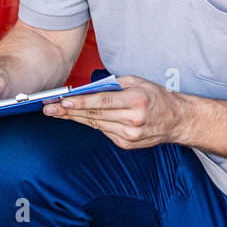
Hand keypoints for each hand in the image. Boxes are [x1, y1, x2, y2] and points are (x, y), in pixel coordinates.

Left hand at [42, 74, 187, 147]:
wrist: (178, 121)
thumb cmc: (157, 97)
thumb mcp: (139, 82)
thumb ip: (113, 84)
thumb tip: (87, 88)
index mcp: (137, 101)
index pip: (103, 101)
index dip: (81, 102)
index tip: (63, 101)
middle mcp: (133, 120)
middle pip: (95, 115)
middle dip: (69, 111)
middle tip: (49, 108)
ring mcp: (129, 135)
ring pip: (95, 125)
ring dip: (74, 118)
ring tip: (56, 112)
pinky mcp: (126, 144)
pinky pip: (103, 131)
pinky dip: (91, 123)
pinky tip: (78, 118)